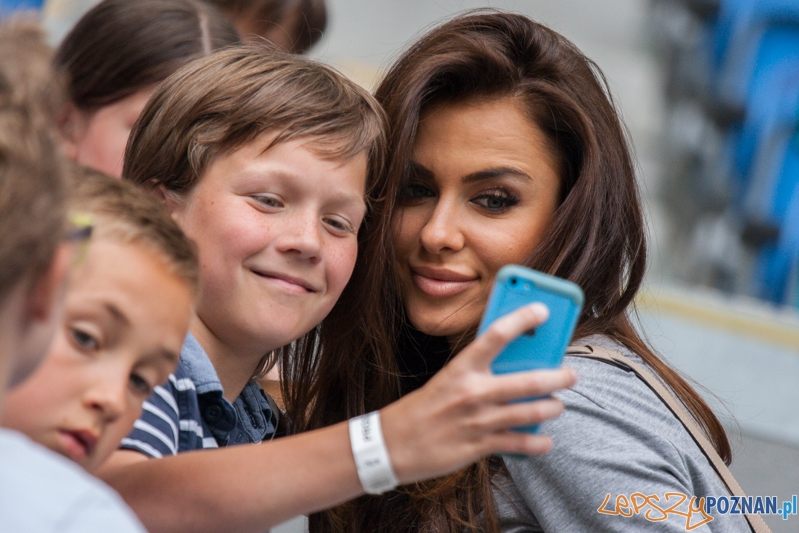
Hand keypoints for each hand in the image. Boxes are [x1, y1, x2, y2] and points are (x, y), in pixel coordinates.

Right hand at [380, 303, 576, 483]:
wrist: (394, 443)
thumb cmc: (426, 406)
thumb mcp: (448, 378)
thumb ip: (480, 370)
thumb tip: (518, 364)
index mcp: (462, 368)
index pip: (496, 335)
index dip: (522, 318)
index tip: (543, 309)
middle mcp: (472, 392)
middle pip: (528, 381)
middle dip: (558, 377)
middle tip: (570, 374)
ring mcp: (478, 421)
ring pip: (531, 413)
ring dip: (552, 408)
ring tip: (557, 405)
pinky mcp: (480, 446)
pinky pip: (520, 444)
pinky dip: (539, 443)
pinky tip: (544, 440)